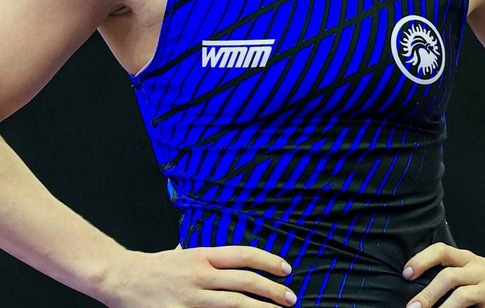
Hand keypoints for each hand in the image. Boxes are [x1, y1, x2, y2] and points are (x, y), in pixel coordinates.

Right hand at [100, 245, 296, 307]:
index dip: (268, 261)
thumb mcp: (180, 254)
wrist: (121, 277)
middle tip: (290, 297)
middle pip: (245, 281)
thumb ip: (200, 256)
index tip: (286, 269)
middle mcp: (200, 274)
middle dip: (272, 290)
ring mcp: (191, 298)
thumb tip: (219, 259)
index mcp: (202, 255)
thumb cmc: (152, 266)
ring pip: (234, 304)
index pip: (243, 255)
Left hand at [402, 243, 484, 307]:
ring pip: (464, 296)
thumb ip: (454, 273)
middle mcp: (480, 271)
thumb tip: (421, 293)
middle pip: (450, 276)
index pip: (442, 251)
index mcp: (469, 260)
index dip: (422, 259)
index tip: (406, 273)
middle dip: (428, 293)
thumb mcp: (475, 268)